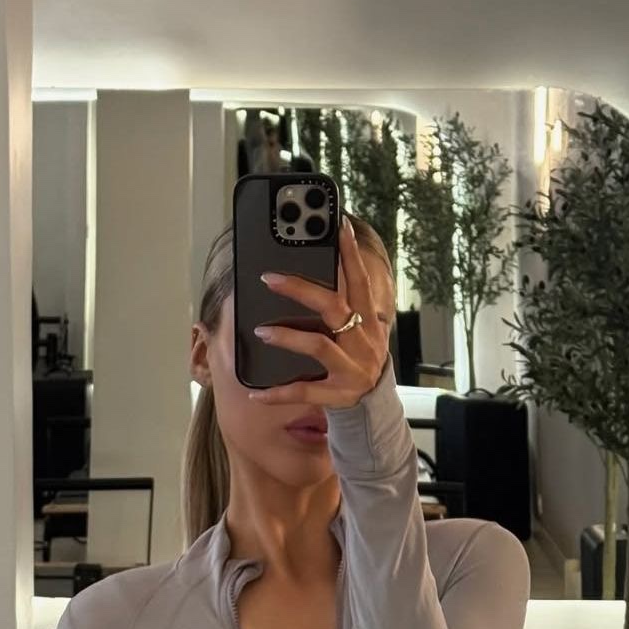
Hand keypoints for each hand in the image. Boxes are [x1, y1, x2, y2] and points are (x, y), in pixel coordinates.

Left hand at [248, 215, 389, 409]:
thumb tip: (312, 268)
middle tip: (269, 278)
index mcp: (367, 320)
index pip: (359, 281)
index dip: (350, 254)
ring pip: (319, 347)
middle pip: (334, 307)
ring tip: (261, 332)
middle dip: (302, 290)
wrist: (372, 402)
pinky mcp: (337, 395)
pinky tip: (255, 392)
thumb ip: (342, 302)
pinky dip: (279, 393)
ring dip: (288, 338)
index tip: (338, 226)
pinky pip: (304, 392)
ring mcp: (351, 369)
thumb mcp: (357, 327)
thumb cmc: (356, 356)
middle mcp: (362, 341)